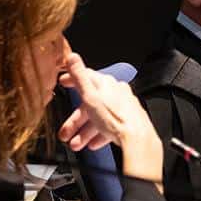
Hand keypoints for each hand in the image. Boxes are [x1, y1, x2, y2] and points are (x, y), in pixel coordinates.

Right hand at [57, 52, 163, 185]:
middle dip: (76, 120)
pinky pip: (110, 126)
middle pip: (90, 104)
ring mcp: (124, 107)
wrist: (137, 138)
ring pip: (99, 118)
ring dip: (86, 132)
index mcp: (106, 83)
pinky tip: (93, 144)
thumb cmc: (115, 118)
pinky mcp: (129, 120)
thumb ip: (80, 77)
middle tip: (66, 132)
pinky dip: (100, 134)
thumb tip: (72, 56)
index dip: (72, 79)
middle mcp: (117, 92)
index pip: (86, 76)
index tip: (63, 82)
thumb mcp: (90, 97)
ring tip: (77, 143)